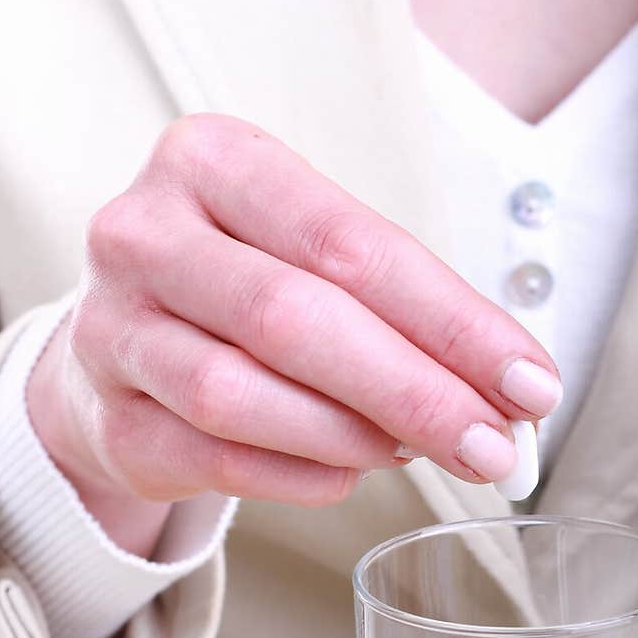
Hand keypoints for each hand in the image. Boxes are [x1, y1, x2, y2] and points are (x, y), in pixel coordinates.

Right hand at [28, 115, 561, 555]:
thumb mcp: (311, 255)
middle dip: (412, 391)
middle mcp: (143, 233)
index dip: (451, 321)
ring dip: (351, 437)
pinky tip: (346, 473)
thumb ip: (402, 308)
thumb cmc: (243, 284)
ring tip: (412, 451)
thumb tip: (513, 390)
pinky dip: (300, 476)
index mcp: (211, 160)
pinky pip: (216, 458)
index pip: (349, 244)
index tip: (530, 383)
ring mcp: (111, 328)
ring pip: (240, 396)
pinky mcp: (107, 417)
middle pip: (293, 318)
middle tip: (493, 446)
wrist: (122, 343)